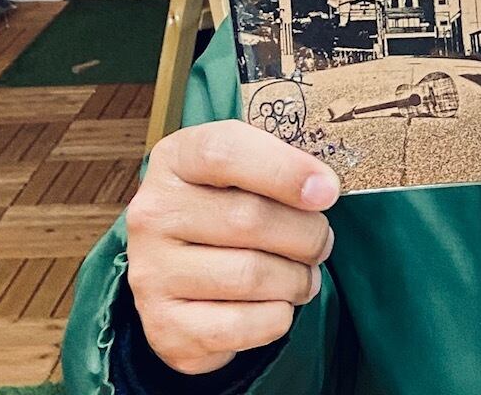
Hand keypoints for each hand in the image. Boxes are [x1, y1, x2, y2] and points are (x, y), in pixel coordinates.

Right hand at [125, 120, 339, 375]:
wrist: (179, 268)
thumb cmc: (227, 203)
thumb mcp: (246, 165)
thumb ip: (282, 163)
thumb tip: (323, 189)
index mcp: (176, 159)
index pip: (225, 153)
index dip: (285, 170)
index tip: (328, 191)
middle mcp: (153, 213)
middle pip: (248, 219)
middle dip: (307, 234)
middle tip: (323, 241)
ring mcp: (152, 273)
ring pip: (250, 275)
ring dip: (297, 279)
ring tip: (306, 274)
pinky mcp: (163, 327)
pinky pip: (239, 326)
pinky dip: (276, 317)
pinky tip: (279, 304)